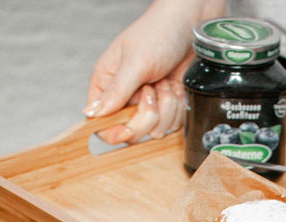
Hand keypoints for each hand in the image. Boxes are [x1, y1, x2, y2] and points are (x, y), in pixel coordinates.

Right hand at [83, 0, 224, 143]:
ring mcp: (150, 104)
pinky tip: (178, 87)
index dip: (113, 131)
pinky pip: (175, 124)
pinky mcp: (171, 106)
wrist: (191, 25)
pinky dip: (180, 107)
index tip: (127, 129)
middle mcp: (127, 98)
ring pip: (157, 130)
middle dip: (148, 114)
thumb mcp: (136, 62)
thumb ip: (117, 91)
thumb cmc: (158, 33)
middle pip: (131, 132)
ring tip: (166, 82)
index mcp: (107, 85)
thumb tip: (93, 114)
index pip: (101, 122)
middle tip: (153, 89)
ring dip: (167, 107)